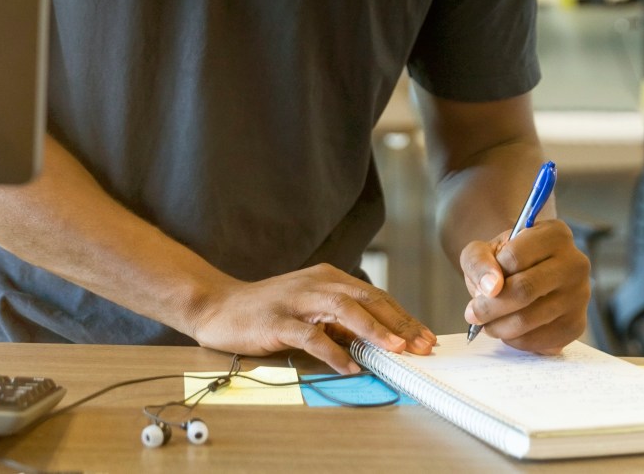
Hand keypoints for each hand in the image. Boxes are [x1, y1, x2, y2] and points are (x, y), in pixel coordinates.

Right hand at [186, 263, 435, 374]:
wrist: (219, 305)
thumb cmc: (267, 309)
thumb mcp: (309, 307)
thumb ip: (339, 319)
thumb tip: (377, 339)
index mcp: (326, 277)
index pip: (373, 295)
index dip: (401, 316)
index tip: (424, 337)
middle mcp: (315, 283)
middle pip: (366, 298)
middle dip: (397, 323)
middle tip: (421, 345)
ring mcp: (296, 300)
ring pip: (343, 309)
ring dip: (372, 329)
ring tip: (395, 349)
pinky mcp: (277, 320)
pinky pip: (310, 335)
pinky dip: (333, 351)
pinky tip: (349, 366)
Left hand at [461, 219, 589, 353]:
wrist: (525, 274)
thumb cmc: (503, 259)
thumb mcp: (482, 250)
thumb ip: (479, 261)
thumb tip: (492, 287)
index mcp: (554, 234)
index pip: (514, 257)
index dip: (491, 274)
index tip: (480, 284)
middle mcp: (575, 263)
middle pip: (524, 290)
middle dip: (490, 307)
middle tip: (472, 314)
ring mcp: (580, 296)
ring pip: (531, 318)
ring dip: (500, 326)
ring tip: (486, 322)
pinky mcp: (578, 325)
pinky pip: (542, 340)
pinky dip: (517, 340)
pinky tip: (507, 330)